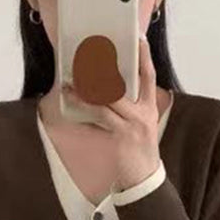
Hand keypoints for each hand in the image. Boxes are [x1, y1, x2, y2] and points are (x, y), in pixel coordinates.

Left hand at [62, 37, 159, 191]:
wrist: (144, 179)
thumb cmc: (139, 153)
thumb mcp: (142, 126)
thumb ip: (131, 109)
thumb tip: (107, 93)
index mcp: (150, 108)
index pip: (149, 76)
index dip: (144, 57)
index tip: (138, 40)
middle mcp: (143, 114)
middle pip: (121, 85)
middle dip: (100, 73)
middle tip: (84, 62)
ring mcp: (132, 125)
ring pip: (106, 101)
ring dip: (85, 92)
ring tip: (69, 86)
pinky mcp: (120, 137)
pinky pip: (99, 119)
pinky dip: (84, 111)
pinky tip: (72, 105)